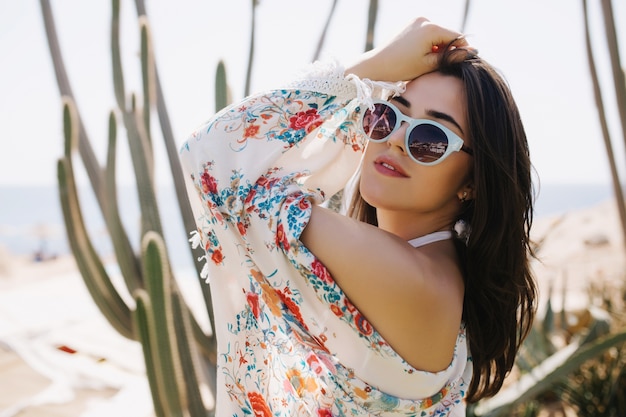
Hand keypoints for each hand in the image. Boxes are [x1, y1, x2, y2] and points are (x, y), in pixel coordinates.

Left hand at [345, 17, 473, 81]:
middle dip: (448, 48)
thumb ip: (451, 57)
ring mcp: (416, 20)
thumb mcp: (429, 64)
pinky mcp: (410, 24)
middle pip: (446, 34)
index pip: (456, 36)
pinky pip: (426, 32)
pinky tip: (420, 55)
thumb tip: (472, 51)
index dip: (462, 49)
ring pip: (437, 34)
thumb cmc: (402, 67)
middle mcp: (424, 19)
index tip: (463, 61)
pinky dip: (428, 43)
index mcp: (431, 28)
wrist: (377, 65)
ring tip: (428, 61)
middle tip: (441, 65)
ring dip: (438, 46)